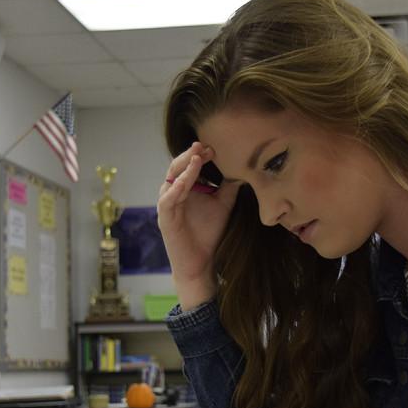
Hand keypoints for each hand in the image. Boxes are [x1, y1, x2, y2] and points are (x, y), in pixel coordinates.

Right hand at [157, 142, 239, 309]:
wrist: (202, 262)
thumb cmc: (209, 233)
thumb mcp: (223, 205)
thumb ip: (228, 187)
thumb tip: (242, 168)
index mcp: (186, 188)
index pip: (190, 165)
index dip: (200, 155)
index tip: (215, 147)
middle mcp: (174, 193)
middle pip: (178, 168)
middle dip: (190, 156)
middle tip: (203, 145)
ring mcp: (167, 205)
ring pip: (172, 181)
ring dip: (184, 169)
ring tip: (196, 157)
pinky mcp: (164, 218)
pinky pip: (167, 200)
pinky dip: (176, 189)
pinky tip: (185, 182)